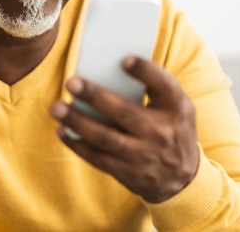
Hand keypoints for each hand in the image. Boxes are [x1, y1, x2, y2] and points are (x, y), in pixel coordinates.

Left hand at [50, 56, 198, 202]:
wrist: (182, 179)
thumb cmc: (172, 129)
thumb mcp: (177, 107)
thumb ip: (156, 87)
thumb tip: (114, 65)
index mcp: (177, 108)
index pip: (164, 85)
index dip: (145, 71)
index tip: (124, 60)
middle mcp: (161, 132)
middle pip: (124, 112)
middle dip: (95, 96)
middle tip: (71, 82)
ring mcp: (144, 155)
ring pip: (105, 137)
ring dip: (78, 122)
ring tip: (57, 107)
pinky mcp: (128, 172)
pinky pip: (98, 157)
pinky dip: (77, 144)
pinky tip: (62, 130)